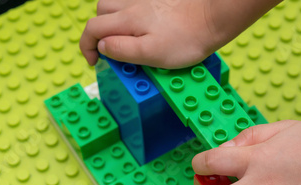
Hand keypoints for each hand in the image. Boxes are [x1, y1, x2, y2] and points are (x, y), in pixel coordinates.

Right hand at [80, 0, 279, 67]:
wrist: (213, 18)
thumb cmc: (187, 39)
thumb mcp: (151, 54)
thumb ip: (123, 50)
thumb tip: (102, 47)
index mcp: (127, 20)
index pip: (93, 29)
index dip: (87, 47)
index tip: (95, 62)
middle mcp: (131, 5)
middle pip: (100, 13)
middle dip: (98, 33)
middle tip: (109, 51)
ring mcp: (144, 0)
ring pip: (114, 4)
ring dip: (110, 20)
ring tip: (121, 37)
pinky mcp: (157, 1)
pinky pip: (131, 2)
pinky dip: (126, 12)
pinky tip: (137, 25)